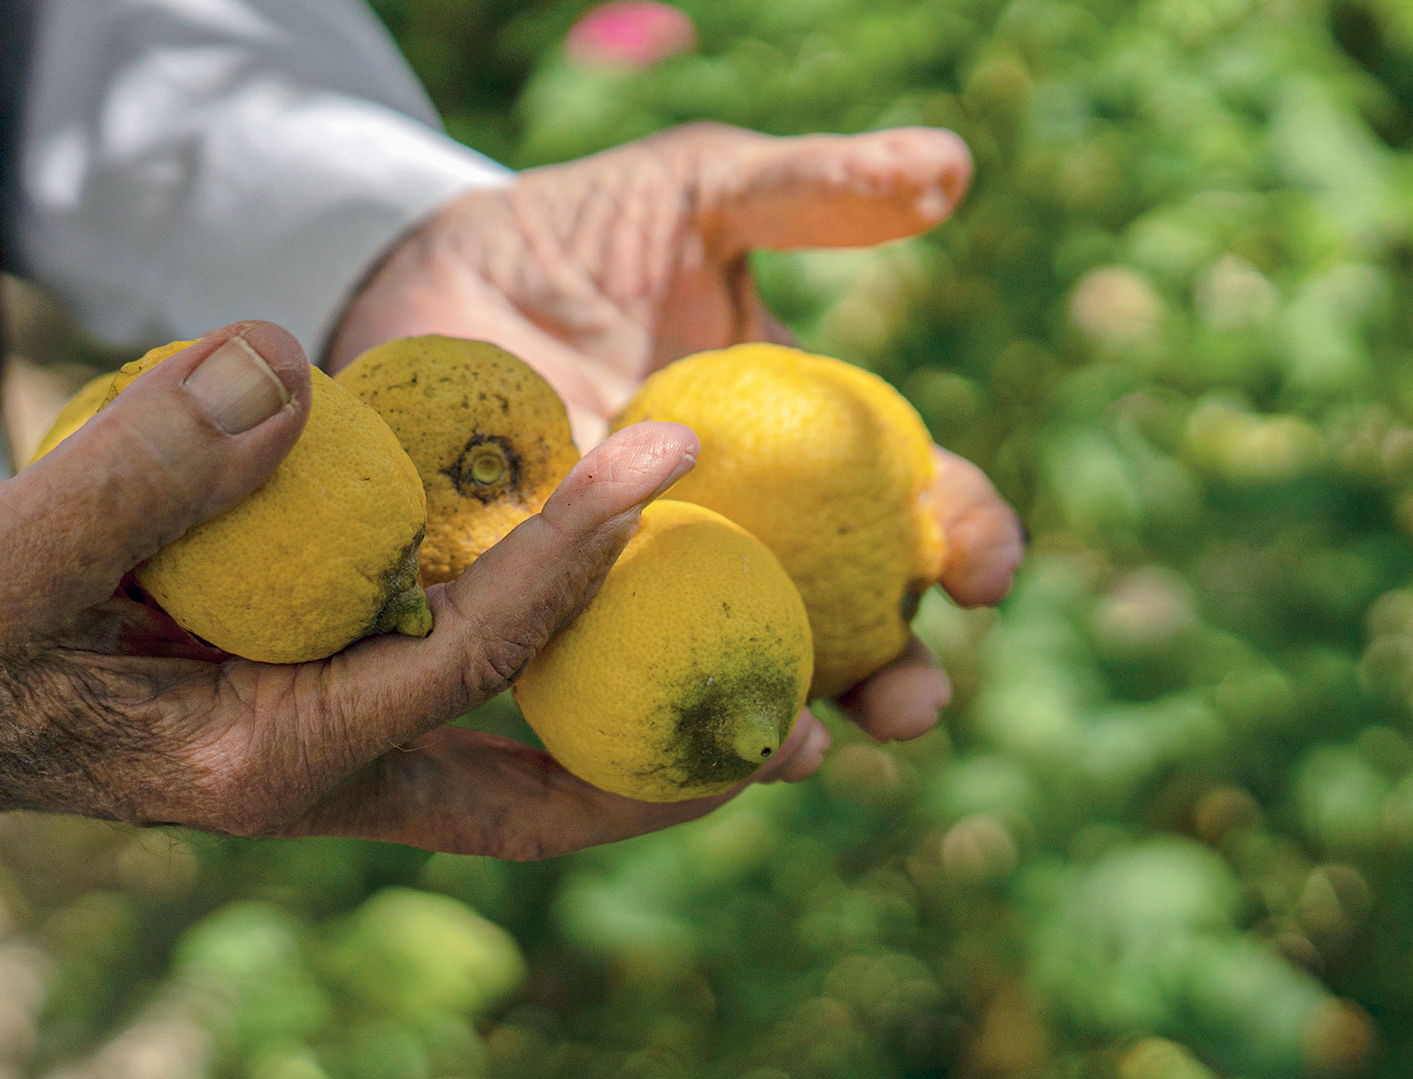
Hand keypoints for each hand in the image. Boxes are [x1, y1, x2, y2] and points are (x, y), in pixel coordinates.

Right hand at [0, 322, 825, 858]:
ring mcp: (325, 756)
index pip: (464, 662)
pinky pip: (461, 713)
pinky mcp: (315, 716)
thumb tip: (280, 368)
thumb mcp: (1, 562)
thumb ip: (135, 475)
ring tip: (762, 687)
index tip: (664, 459)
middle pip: (536, 794)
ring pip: (512, 770)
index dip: (571, 560)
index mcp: (266, 758)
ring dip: (629, 736)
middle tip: (808, 716)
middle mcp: (320, 776)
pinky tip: (601, 608)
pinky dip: (543, 675)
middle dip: (668, 765)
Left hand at [327, 123, 1023, 742]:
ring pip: (727, 679)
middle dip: (896, 682)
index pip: (909, 506)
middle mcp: (739, 542)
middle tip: (916, 707)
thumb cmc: (584, 230)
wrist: (428, 264)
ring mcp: (640, 593)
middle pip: (842, 628)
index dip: (965, 537)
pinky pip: (595, 682)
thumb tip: (951, 167)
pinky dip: (631, 720)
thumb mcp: (701, 189)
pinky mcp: (534, 621)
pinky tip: (662, 753)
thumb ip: (810, 189)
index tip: (985, 568)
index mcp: (803, 455)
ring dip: (780, 727)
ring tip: (800, 754)